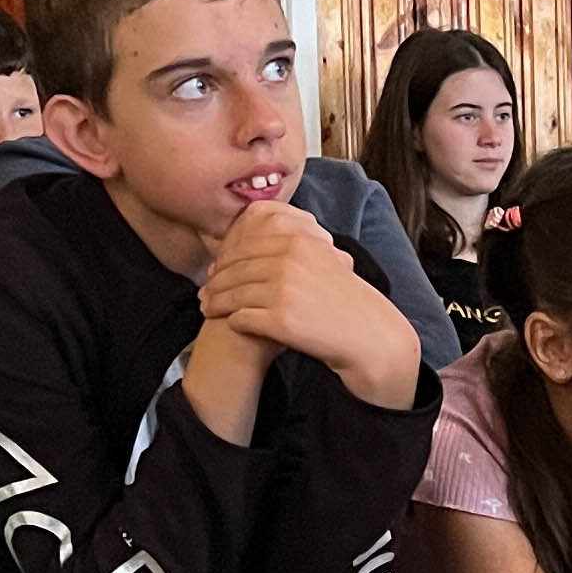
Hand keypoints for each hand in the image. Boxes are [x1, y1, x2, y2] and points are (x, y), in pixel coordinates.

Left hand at [199, 204, 426, 407]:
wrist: (367, 335)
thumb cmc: (344, 299)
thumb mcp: (324, 257)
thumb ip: (292, 245)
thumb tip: (254, 237)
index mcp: (297, 240)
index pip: (246, 244)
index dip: (225, 257)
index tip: (216, 269)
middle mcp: (289, 261)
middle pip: (236, 268)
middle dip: (216, 281)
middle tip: (204, 291)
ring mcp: (284, 290)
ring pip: (235, 293)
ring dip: (217, 302)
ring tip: (208, 309)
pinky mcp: (282, 320)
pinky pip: (243, 318)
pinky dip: (233, 321)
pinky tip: (230, 323)